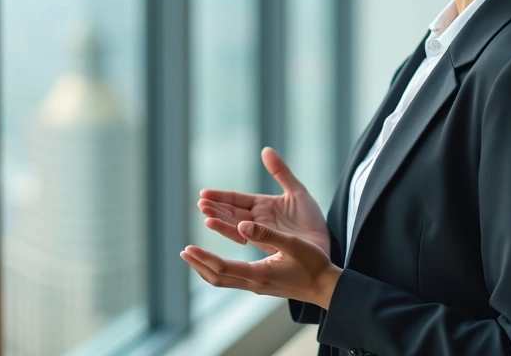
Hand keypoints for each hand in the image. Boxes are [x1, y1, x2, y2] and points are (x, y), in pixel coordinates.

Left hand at [181, 221, 342, 308]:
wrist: (327, 287)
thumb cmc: (314, 264)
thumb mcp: (293, 244)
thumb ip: (268, 233)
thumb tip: (243, 224)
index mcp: (259, 273)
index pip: (222, 267)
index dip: (203, 257)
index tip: (188, 247)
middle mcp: (254, 282)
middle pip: (216, 277)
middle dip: (198, 264)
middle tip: (184, 251)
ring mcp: (257, 285)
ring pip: (223, 280)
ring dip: (206, 267)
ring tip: (194, 255)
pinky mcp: (261, 283)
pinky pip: (232, 278)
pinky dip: (219, 269)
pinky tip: (218, 260)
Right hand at [197, 147, 330, 257]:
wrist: (326, 242)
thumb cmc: (311, 220)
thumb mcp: (297, 191)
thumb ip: (281, 172)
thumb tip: (265, 150)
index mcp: (262, 206)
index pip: (236, 199)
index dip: (221, 196)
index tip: (203, 193)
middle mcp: (258, 220)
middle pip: (232, 213)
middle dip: (216, 209)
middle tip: (201, 205)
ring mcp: (262, 233)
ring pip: (237, 227)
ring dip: (222, 223)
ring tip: (207, 217)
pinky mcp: (269, 244)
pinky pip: (251, 238)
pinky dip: (239, 235)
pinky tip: (232, 229)